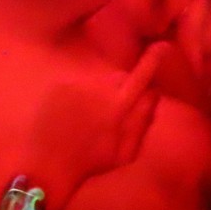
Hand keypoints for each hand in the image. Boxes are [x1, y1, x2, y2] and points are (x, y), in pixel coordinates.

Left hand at [22, 43, 163, 199]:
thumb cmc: (91, 164)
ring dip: (98, 95)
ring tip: (87, 122)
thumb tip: (154, 92)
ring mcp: (75, 85)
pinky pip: (76, 85)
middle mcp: (96, 89)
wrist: (47, 164)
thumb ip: (143, 120)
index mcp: (117, 108)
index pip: (141, 77)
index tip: (162, 45)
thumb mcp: (127, 152)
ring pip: (97, 83)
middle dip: (122, 91)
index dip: (153, 60)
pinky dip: (78, 96)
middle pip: (118, 79)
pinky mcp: (58, 86)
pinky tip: (71, 116)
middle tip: (111, 119)